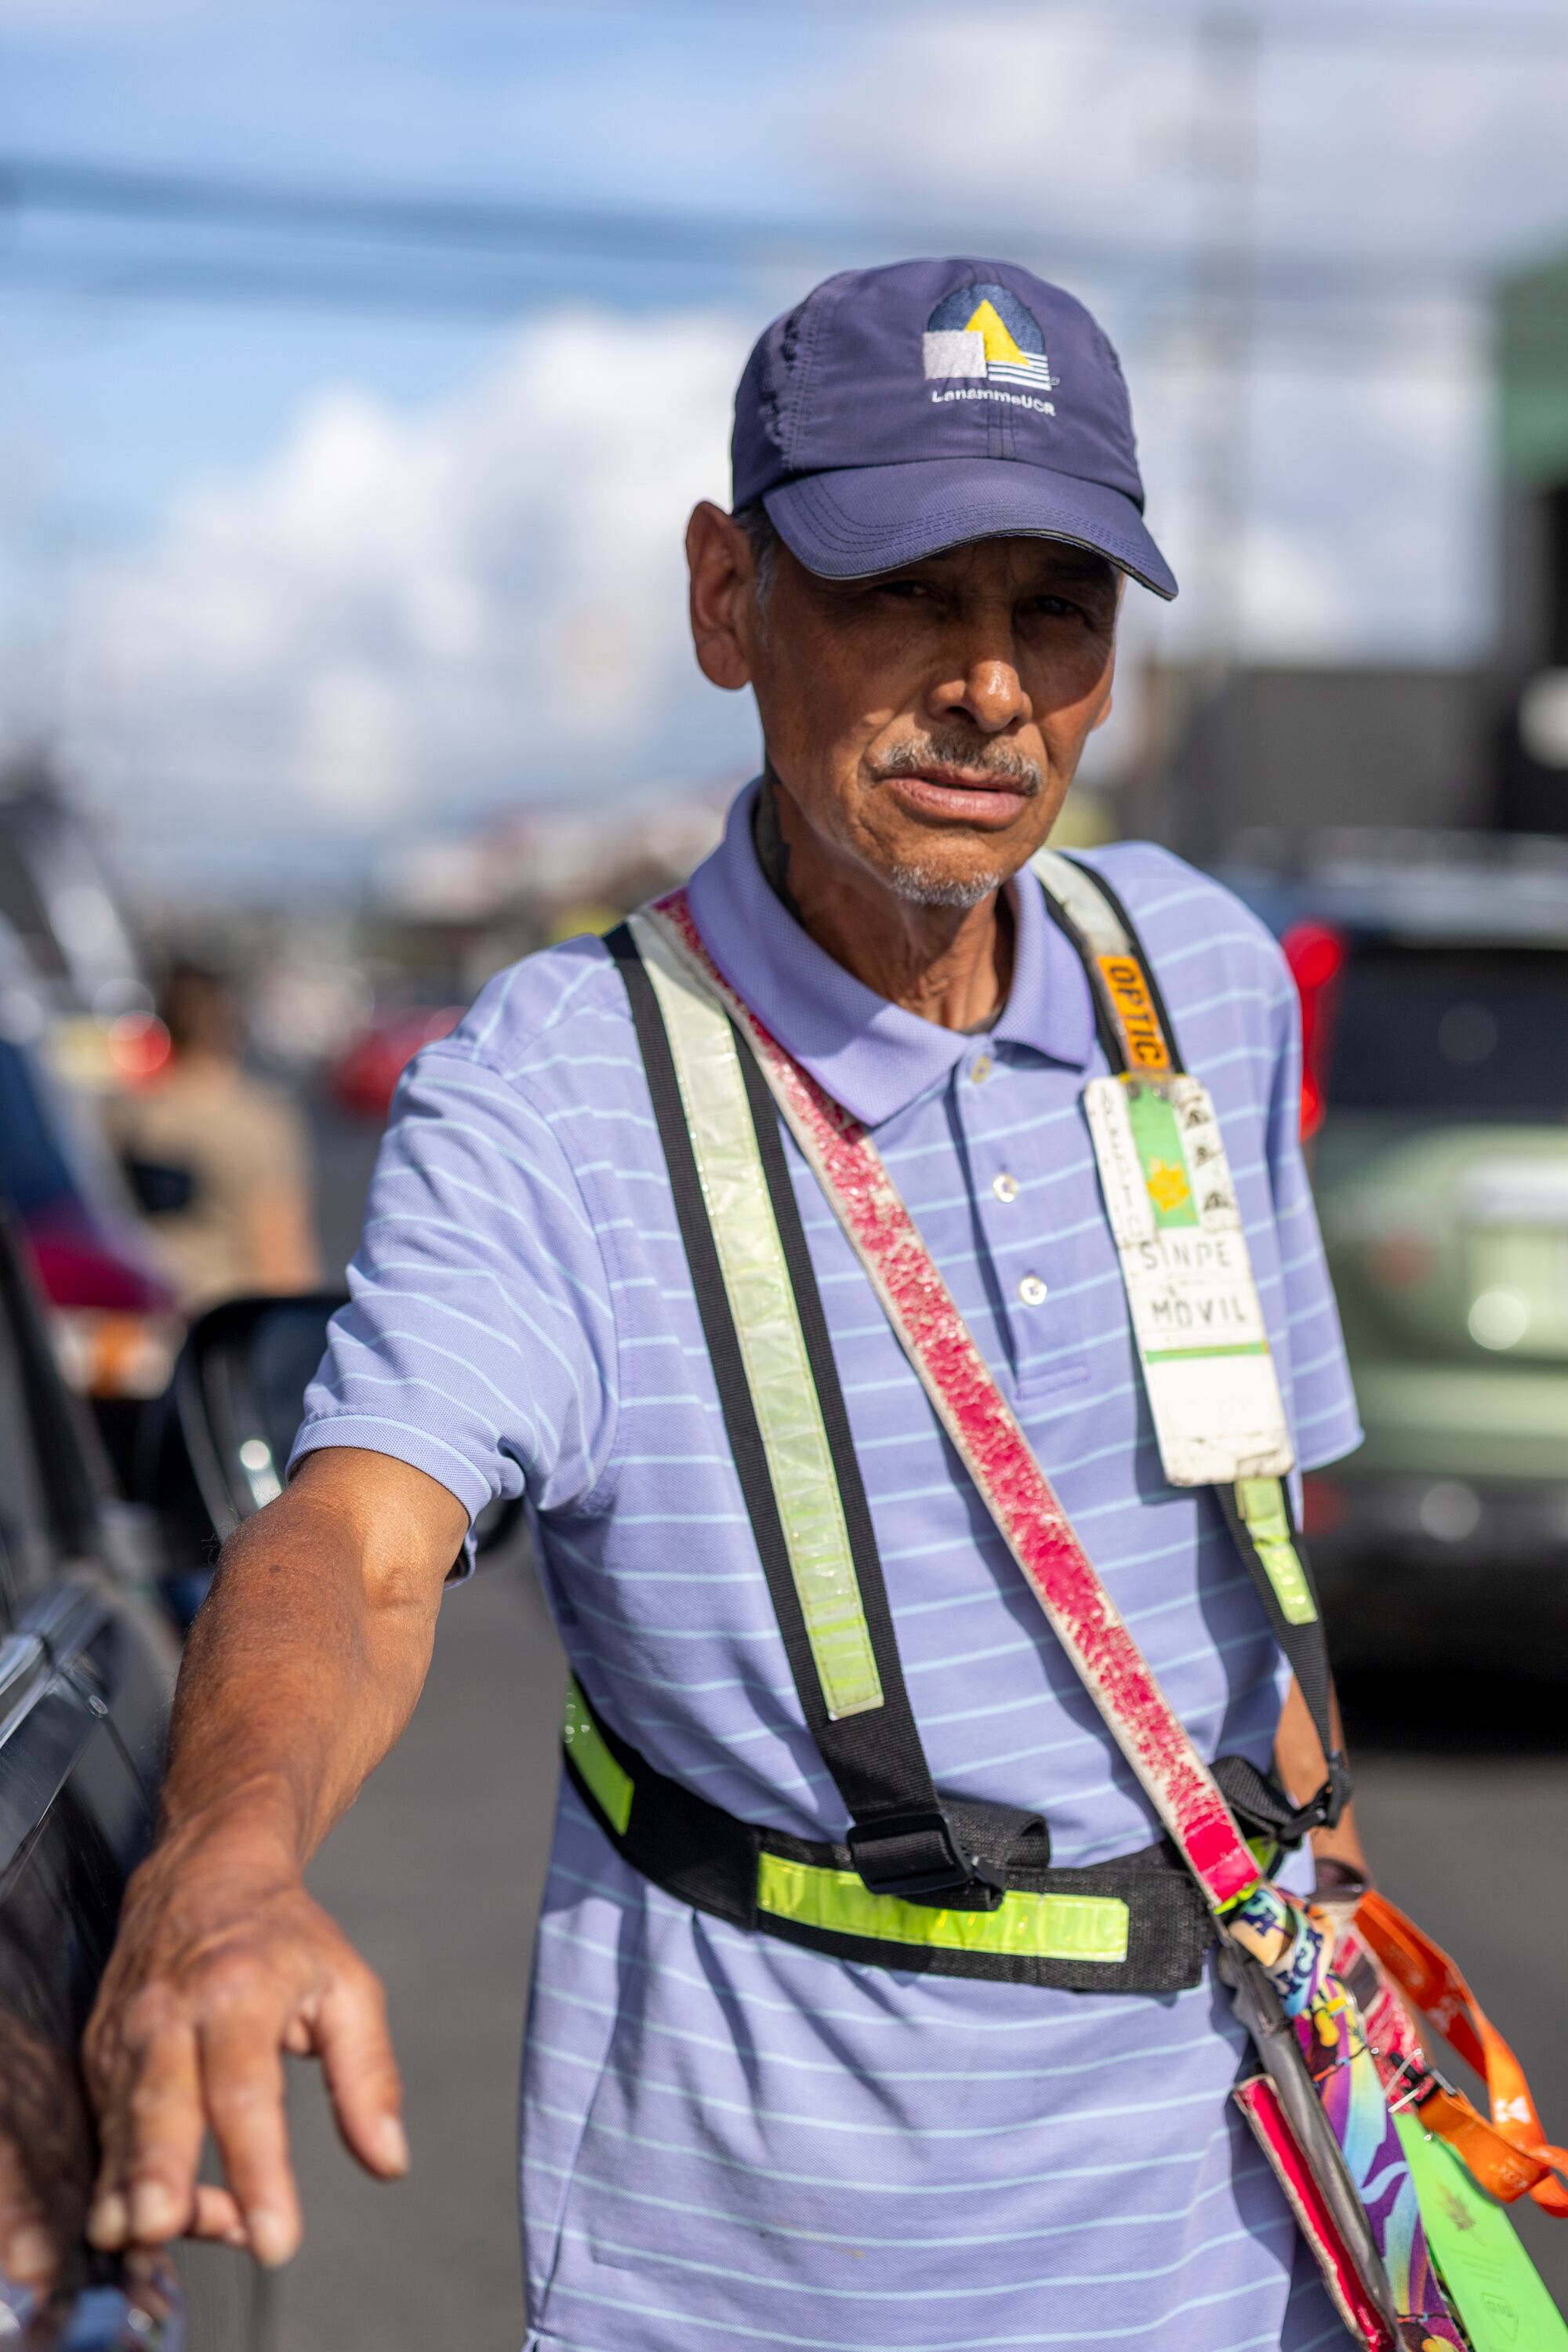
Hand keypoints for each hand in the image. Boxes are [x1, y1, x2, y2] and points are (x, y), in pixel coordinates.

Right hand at [82, 1817, 407, 2267]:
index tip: (274, 2239)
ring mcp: (126, 2031)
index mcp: (242, 1988)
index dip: (259, 2170)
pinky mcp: (99, 2051)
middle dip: (157, 2173)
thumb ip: (368, 2077)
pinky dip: (129, 2176)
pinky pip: (108, 2126)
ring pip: (123, 2124)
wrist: (203, 1872)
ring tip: (150, 2238)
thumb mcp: (348, 1987)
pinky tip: (163, 2210)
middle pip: (161, 2104)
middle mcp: (172, 2010)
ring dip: (134, 2190)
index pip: (247, 2091)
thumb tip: (389, 2161)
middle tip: (161, 2227)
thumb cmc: (284, 1937)